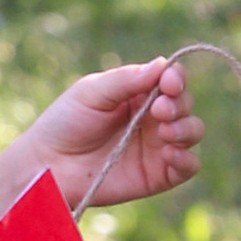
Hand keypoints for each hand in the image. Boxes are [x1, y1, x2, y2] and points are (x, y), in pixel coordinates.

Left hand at [20, 58, 203, 212]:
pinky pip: (188, 166)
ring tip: (165, 131)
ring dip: (186, 128)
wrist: (48, 165)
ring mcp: (158, 146)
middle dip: (179, 104)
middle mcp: (153, 118)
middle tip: (159, 110)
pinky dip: (186, 159)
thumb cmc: (64, 123)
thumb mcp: (90, 93)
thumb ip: (125, 80)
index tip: (169, 82)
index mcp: (138, 93)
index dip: (176, 78)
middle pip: (185, 104)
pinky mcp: (158, 175)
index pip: (171, 79)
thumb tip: (162, 65)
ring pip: (193, 131)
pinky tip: (169, 153)